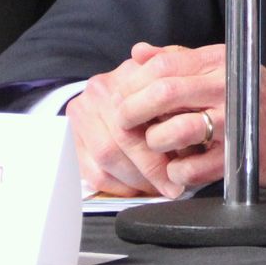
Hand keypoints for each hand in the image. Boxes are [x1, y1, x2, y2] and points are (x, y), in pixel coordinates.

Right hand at [64, 45, 185, 197]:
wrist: (117, 84)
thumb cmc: (156, 89)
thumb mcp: (174, 82)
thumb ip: (183, 97)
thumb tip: (195, 125)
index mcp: (128, 75)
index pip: (142, 116)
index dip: (164, 146)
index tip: (185, 166)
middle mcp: (100, 91)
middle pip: (122, 140)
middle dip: (151, 170)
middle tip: (172, 186)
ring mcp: (82, 113)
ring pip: (106, 159)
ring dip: (134, 181)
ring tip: (157, 188)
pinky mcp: (70, 136)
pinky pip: (92, 172)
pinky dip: (117, 186)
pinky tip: (136, 189)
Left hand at [116, 43, 265, 191]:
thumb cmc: (265, 101)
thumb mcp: (228, 67)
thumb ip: (182, 59)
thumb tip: (140, 52)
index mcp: (222, 63)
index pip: (163, 65)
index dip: (133, 83)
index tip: (123, 98)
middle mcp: (227, 88)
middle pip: (162, 93)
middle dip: (132, 112)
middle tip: (125, 124)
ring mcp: (233, 123)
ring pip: (171, 131)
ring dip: (154, 143)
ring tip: (158, 147)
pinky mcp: (237, 157)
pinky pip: (189, 167)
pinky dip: (176, 171)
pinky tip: (181, 167)